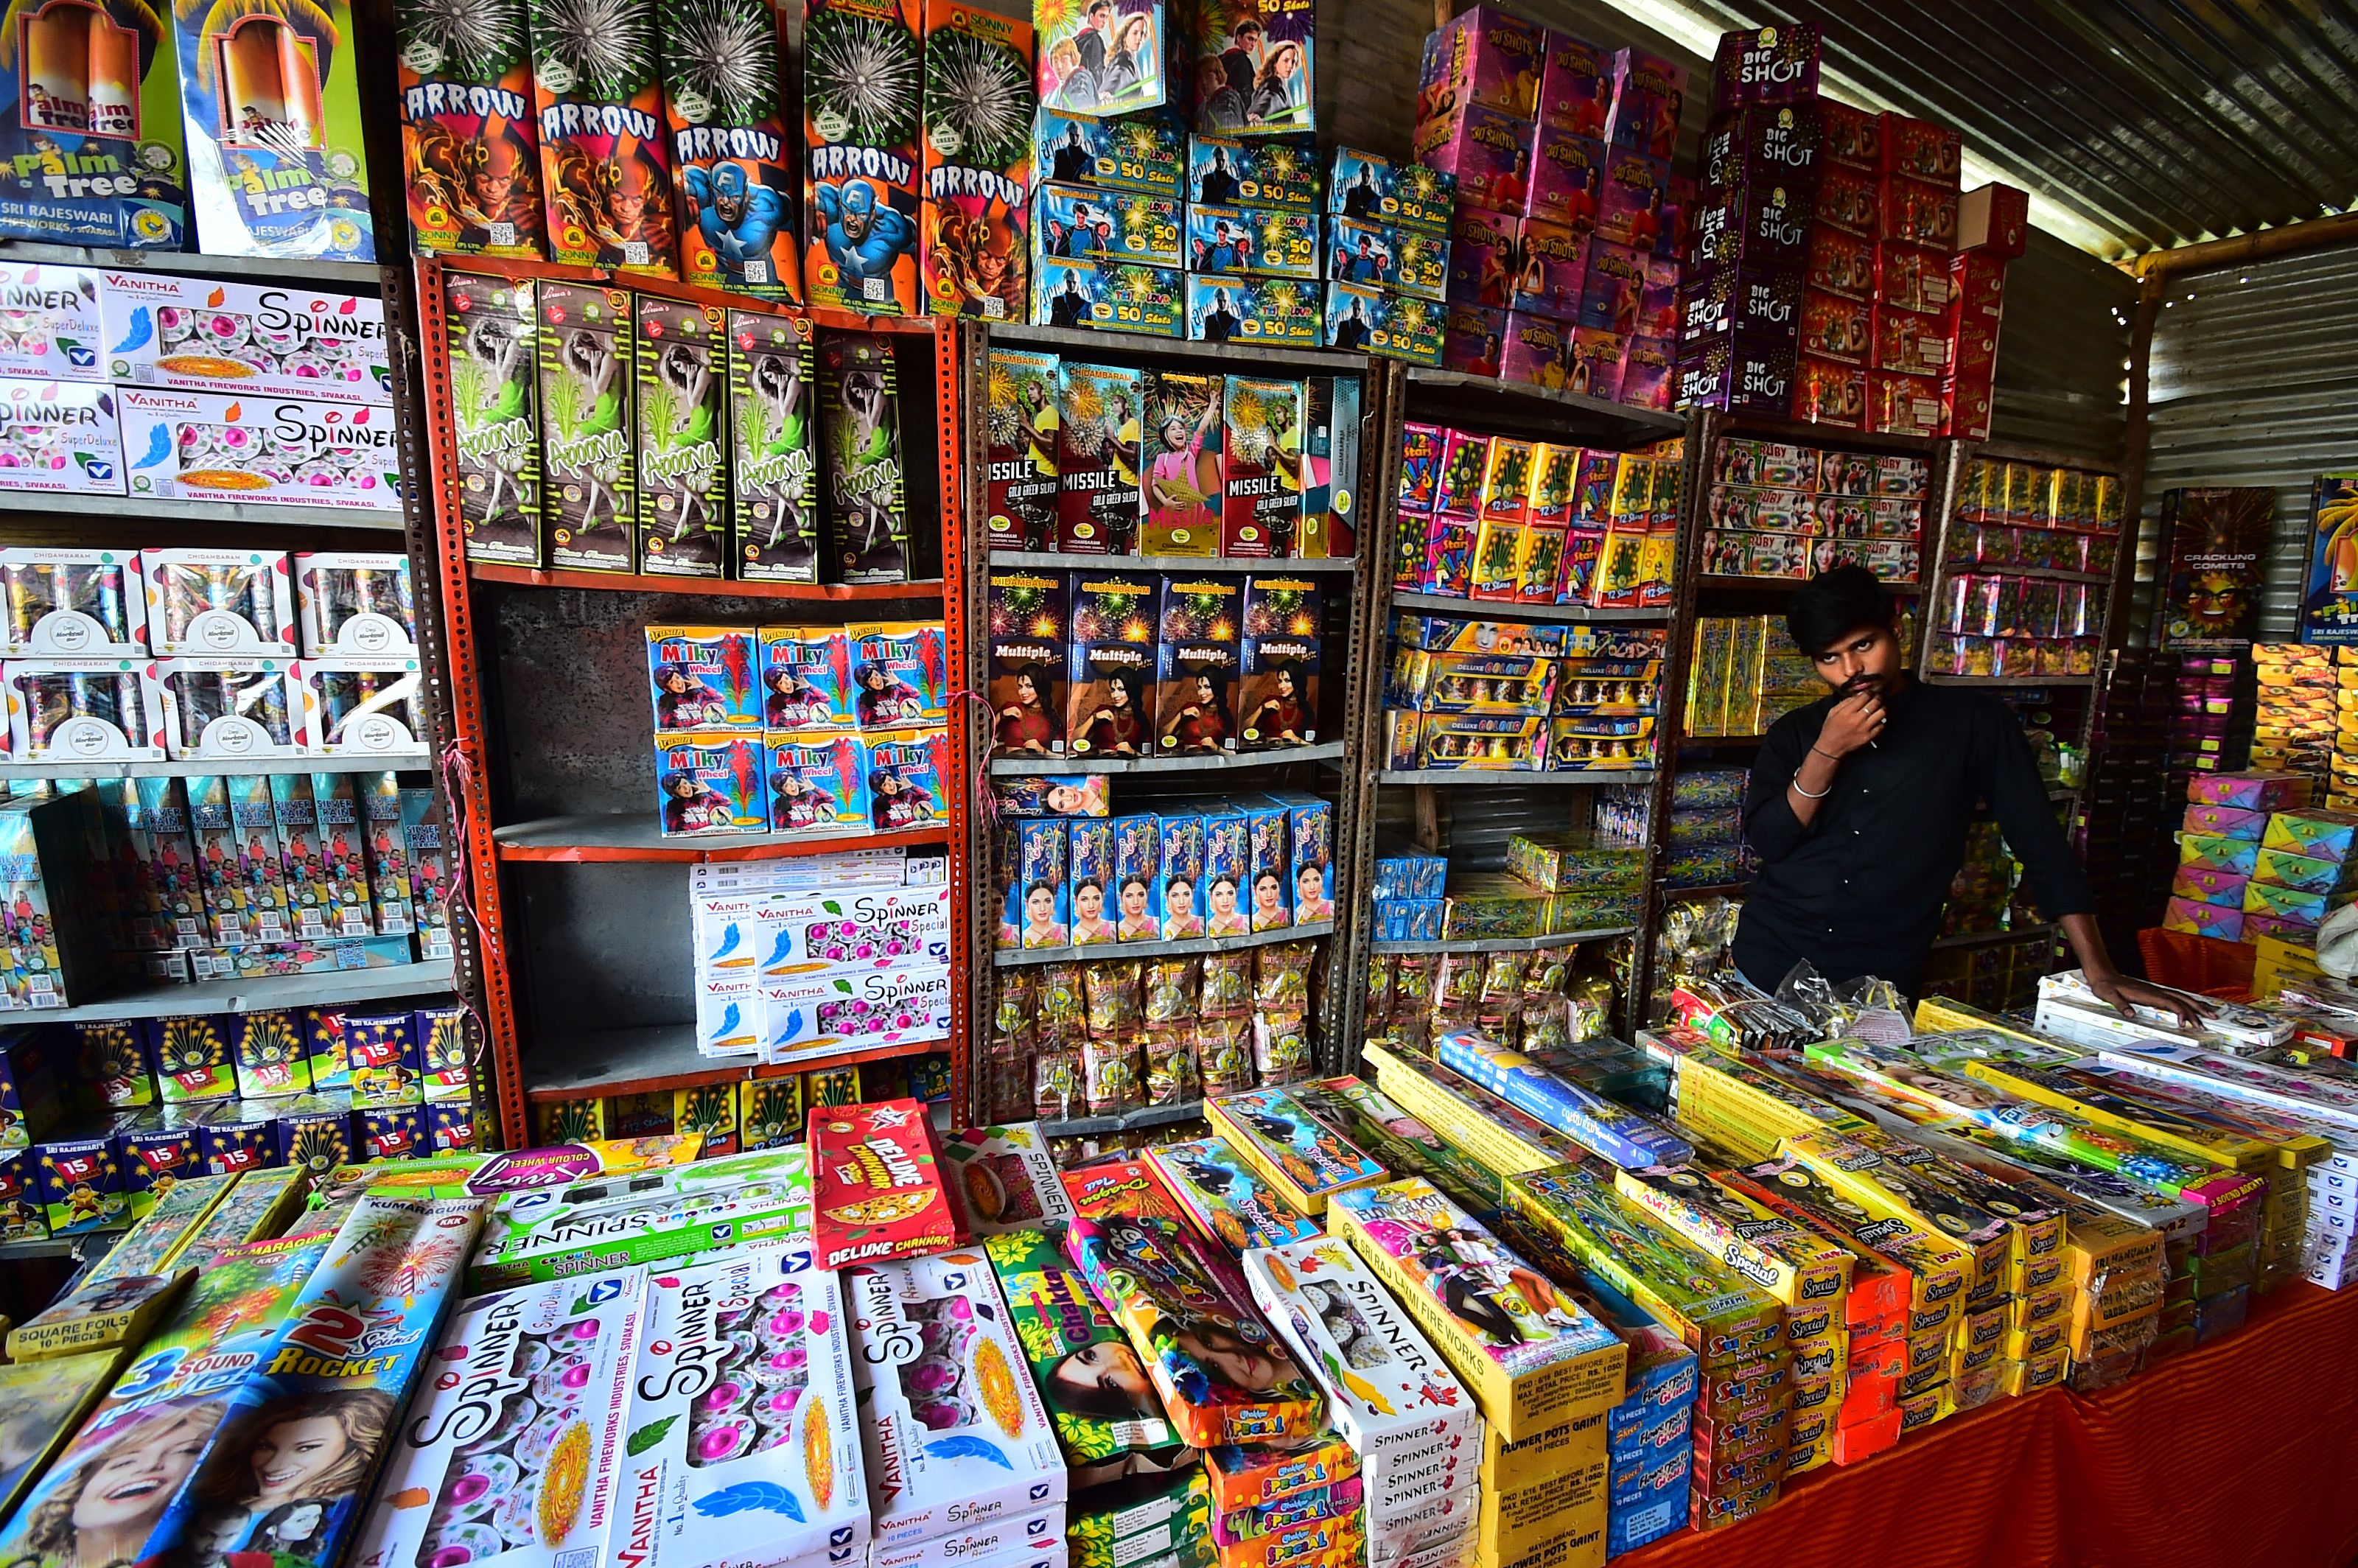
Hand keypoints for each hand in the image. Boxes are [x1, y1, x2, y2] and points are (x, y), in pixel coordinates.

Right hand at [1816, 689, 1886, 757]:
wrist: (1831, 747)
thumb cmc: (1831, 729)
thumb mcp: (1833, 712)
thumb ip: (1845, 702)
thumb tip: (1858, 695)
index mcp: (1848, 711)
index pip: (1864, 696)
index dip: (1869, 692)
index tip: (1870, 692)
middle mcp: (1858, 719)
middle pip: (1876, 702)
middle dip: (1878, 697)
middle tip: (1877, 697)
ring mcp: (1865, 728)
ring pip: (1882, 713)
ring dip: (1882, 708)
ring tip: (1880, 707)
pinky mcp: (1869, 736)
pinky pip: (1882, 725)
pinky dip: (1881, 721)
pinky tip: (1876, 719)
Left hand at [2083, 968, 2202, 1028]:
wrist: (2103, 975)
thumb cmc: (2106, 986)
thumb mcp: (2109, 996)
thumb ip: (2120, 1005)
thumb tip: (2131, 1014)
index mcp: (2147, 994)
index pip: (2170, 1003)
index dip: (2180, 1012)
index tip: (2185, 1024)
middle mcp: (2155, 991)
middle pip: (2181, 1000)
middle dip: (2196, 1010)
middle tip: (2208, 1022)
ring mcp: (2156, 991)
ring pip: (2181, 997)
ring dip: (2196, 1006)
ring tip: (2210, 1014)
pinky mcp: (2154, 992)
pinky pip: (2175, 997)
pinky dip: (2187, 1003)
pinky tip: (2192, 1008)